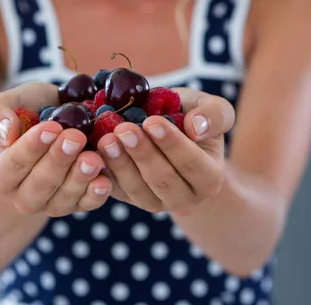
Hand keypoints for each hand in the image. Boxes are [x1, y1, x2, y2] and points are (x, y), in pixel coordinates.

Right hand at [0, 82, 111, 216]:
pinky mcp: (77, 205)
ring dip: (79, 178)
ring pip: (64, 197)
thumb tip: (6, 131)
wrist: (58, 126)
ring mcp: (51, 203)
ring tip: (93, 158)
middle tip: (76, 138)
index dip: (32, 147)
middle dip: (59, 160)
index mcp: (0, 172)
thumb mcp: (10, 104)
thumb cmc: (31, 113)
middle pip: (40, 183)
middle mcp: (23, 195)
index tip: (51, 128)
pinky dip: (96, 194)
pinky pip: (86, 204)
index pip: (14, 164)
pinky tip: (105, 181)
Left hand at [96, 87, 234, 214]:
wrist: (170, 130)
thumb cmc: (193, 117)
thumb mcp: (213, 108)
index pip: (192, 164)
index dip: (172, 144)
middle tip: (123, 129)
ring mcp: (155, 202)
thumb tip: (196, 127)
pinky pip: (117, 190)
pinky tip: (96, 151)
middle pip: (162, 180)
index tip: (152, 122)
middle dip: (142, 154)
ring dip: (120, 164)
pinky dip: (106, 171)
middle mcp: (185, 198)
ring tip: (107, 139)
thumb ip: (215, 115)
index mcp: (210, 178)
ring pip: (137, 189)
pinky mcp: (130, 199)